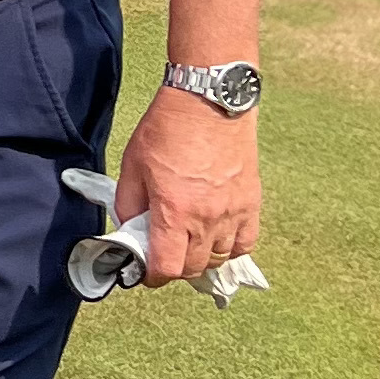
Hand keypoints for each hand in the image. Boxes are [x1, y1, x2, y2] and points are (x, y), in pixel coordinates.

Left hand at [110, 85, 259, 287]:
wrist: (208, 101)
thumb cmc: (167, 130)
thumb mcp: (132, 166)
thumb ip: (129, 205)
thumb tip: (131, 229)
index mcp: (174, 212)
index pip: (167, 268)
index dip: (152, 277)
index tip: (144, 272)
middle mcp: (207, 219)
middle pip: (193, 268)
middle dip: (174, 268)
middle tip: (163, 254)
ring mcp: (233, 212)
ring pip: (219, 259)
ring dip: (201, 258)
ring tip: (188, 243)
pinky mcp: (251, 202)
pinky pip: (245, 242)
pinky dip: (231, 247)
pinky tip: (217, 237)